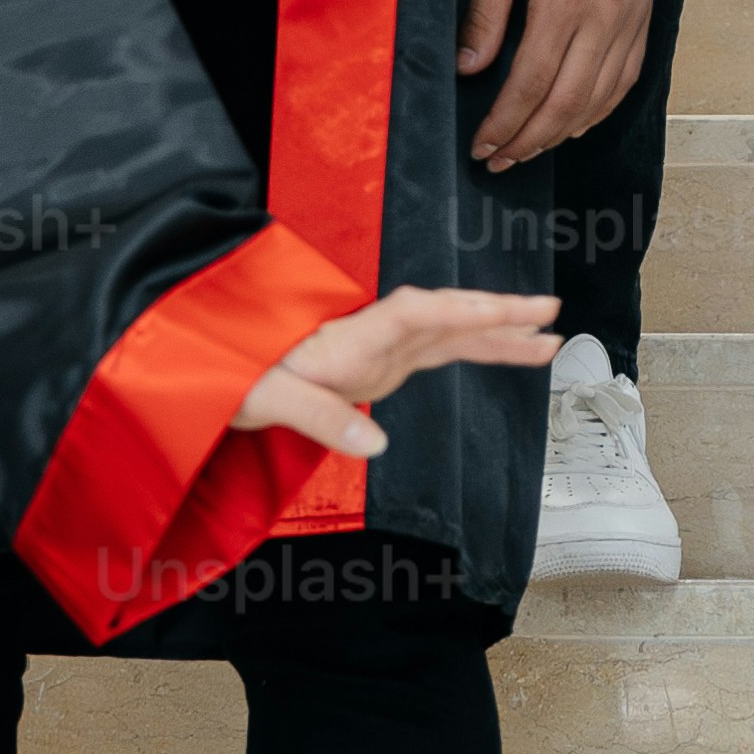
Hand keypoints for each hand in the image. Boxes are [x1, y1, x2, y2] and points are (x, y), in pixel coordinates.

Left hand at [229, 280, 567, 460]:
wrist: (204, 370)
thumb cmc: (229, 374)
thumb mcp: (263, 397)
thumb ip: (319, 417)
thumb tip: (375, 445)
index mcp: (344, 337)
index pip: (413, 313)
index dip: (461, 309)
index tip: (504, 310)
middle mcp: (367, 336)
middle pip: (442, 316)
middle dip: (496, 313)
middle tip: (548, 311)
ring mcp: (375, 349)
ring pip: (447, 335)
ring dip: (496, 335)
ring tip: (547, 339)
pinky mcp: (376, 366)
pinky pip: (435, 352)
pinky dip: (471, 350)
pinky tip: (502, 354)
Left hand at [458, 0, 652, 165]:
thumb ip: (484, 15)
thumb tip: (469, 70)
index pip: (531, 82)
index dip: (504, 122)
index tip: (482, 145)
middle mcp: (606, 15)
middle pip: (568, 102)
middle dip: (529, 139)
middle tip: (499, 159)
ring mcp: (631, 17)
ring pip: (600, 97)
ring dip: (563, 132)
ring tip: (529, 148)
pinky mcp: (643, 13)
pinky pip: (628, 77)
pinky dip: (600, 108)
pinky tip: (576, 122)